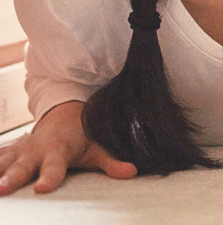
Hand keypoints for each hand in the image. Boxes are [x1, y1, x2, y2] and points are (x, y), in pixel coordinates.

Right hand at [0, 101, 136, 194]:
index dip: (49, 177)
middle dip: (11, 177)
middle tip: (1, 189)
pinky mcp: (10, 150)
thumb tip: (132, 172)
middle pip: (22, 167)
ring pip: (3, 162)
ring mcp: (20, 149)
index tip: (42, 188)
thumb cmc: (83, 134)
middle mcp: (36, 149)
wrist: (64, 111)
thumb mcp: (98, 147)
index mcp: (59, 150)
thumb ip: (112, 162)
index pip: (55, 167)